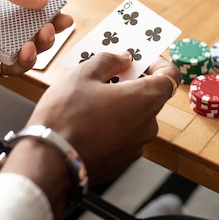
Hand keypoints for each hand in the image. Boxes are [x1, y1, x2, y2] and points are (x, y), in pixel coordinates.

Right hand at [24, 53, 179, 185]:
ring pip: (135, 117)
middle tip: (107, 75)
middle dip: (132, 83)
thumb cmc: (65, 118)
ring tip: (91, 99)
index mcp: (145, 100)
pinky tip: (88, 121)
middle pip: (150, 96)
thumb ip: (108, 60)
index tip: (141, 59)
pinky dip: (112, 125)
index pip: (170, 76)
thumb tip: (122, 57)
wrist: (48, 162)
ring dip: (120, 105)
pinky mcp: (122, 161)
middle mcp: (148, 125)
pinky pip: (123, 136)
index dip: (158, 63)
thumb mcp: (83, 75)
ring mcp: (136, 147)